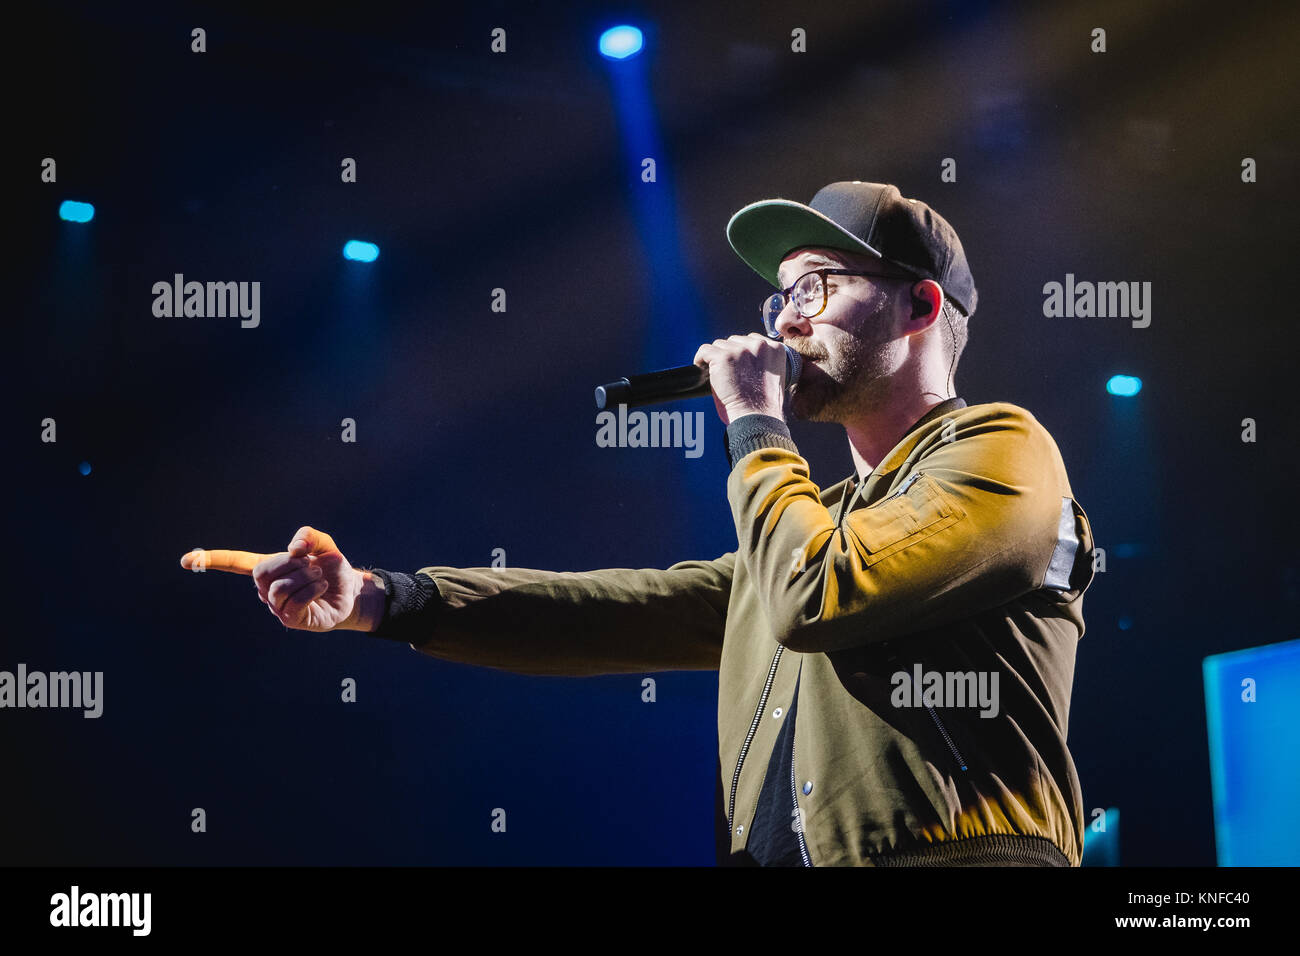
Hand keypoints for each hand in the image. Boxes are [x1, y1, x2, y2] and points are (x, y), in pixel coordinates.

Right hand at [179, 526, 379, 631]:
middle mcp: (266, 588)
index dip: (212, 560)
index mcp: (268, 567)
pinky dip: (311, 589)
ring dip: (305, 576)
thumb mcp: (323, 543)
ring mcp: (276, 606)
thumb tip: (292, 548)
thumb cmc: (331, 568)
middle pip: (261, 572)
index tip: (186, 560)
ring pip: (278, 588)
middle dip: (290, 563)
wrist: (351, 591)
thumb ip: (308, 535)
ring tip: (319, 576)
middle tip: (312, 564)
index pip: (235, 563)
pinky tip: (321, 587)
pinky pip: (292, 602)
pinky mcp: (290, 619)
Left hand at [692, 333, 788, 424]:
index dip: (741, 353)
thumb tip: (742, 357)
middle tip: (727, 373)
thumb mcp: (773, 376)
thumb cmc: (764, 405)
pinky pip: (705, 350)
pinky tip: (701, 368)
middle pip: (735, 340)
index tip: (737, 365)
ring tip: (718, 375)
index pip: (751, 340)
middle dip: (729, 355)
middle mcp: (759, 345)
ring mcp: (741, 350)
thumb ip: (762, 361)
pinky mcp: (724, 357)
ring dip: (717, 358)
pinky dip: (700, 359)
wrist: (757, 416)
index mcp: (775, 349)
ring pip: (720, 345)